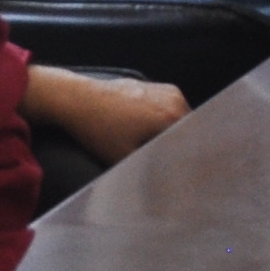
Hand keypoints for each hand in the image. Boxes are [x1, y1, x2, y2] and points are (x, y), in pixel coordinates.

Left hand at [24, 66, 188, 167]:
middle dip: (177, 147)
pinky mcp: (153, 86)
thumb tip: (164, 185)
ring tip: (149, 147)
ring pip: (177, 120)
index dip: (185, 162)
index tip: (177, 173)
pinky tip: (141, 131)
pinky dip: (160, 121)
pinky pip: (167, 108)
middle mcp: (175, 100)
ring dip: (169, 134)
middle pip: (188, 132)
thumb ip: (151, 170)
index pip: (192, 144)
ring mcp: (165, 90)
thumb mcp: (125, 159)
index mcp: (173, 117)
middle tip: (162, 164)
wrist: (77, 100)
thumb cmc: (99, 128)